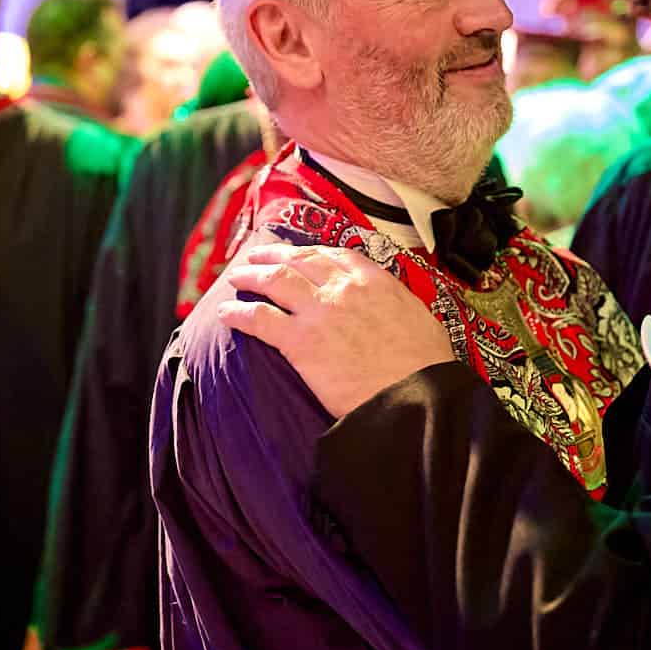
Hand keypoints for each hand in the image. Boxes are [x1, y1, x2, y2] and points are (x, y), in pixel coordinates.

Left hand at [216, 244, 453, 417]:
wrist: (414, 398)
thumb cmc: (425, 366)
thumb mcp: (419, 318)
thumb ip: (395, 303)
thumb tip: (389, 306)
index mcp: (375, 280)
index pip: (333, 255)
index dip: (309, 252)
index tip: (297, 254)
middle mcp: (343, 288)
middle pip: (298, 261)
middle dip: (273, 256)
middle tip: (256, 257)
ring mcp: (319, 312)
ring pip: (274, 281)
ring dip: (250, 276)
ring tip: (235, 278)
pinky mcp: (300, 342)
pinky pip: (259, 319)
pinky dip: (239, 313)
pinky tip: (225, 314)